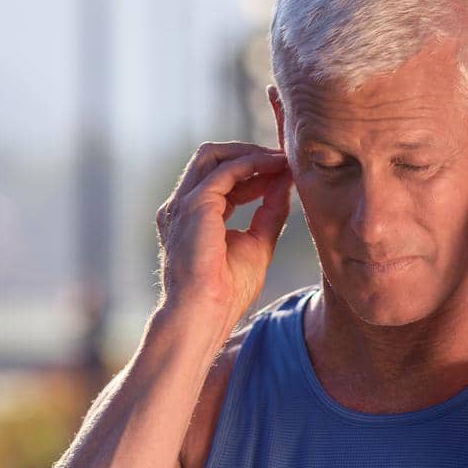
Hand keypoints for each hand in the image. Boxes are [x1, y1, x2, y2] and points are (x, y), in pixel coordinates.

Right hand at [155, 141, 292, 343]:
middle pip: (212, 160)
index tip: (282, 171)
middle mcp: (182, 206)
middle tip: (282, 159)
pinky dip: (251, 163)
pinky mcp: (195, 204)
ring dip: (250, 154)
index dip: (252, 172)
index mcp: (193, 217)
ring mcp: (184, 204)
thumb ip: (270, 213)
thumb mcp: (257, 244)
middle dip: (248, 154)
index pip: (220, 180)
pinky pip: (225, 170)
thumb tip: (285, 184)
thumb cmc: (226, 292)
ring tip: (280, 159)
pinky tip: (275, 167)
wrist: (204, 313)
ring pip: (213, 156)